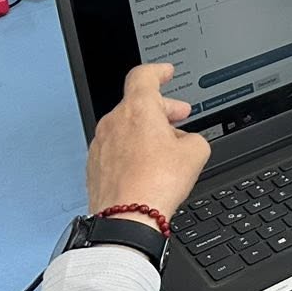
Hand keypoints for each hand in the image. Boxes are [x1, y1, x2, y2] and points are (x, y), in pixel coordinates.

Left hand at [86, 63, 210, 225]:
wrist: (126, 219)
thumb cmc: (156, 184)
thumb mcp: (197, 152)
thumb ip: (195, 136)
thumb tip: (187, 142)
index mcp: (138, 109)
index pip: (144, 76)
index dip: (158, 71)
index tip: (166, 73)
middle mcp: (114, 122)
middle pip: (137, 103)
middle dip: (161, 108)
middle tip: (179, 116)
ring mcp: (100, 145)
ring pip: (126, 127)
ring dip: (146, 131)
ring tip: (166, 148)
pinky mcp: (94, 166)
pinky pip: (116, 148)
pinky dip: (132, 150)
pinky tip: (148, 167)